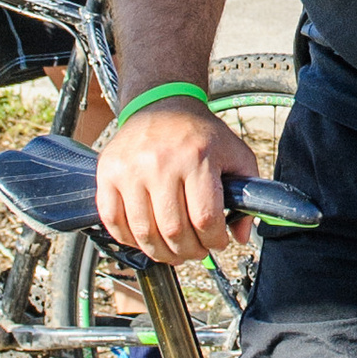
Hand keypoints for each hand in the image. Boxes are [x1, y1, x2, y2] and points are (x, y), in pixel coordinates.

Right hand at [95, 100, 260, 264]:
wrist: (161, 104)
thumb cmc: (199, 133)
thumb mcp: (236, 154)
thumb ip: (248, 193)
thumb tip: (240, 236)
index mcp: (196, 157)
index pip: (205, 219)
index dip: (214, 241)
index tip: (218, 242)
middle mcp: (160, 163)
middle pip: (174, 231)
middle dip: (190, 251)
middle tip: (196, 251)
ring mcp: (130, 169)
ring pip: (144, 232)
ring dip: (161, 252)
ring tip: (173, 250)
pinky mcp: (108, 173)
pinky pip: (113, 220)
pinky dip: (128, 239)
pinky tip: (145, 238)